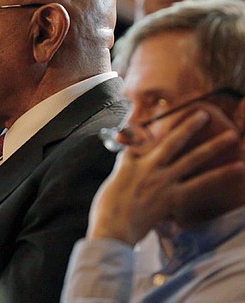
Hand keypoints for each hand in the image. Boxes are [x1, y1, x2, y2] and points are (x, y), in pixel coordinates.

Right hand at [87, 107, 244, 245]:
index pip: (141, 137)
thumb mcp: (113, 182)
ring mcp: (162, 181)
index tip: (160, 109)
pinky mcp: (172, 198)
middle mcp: (147, 167)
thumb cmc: (106, 209)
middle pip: (171, 142)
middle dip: (188, 126)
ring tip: (231, 136)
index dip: (151, 122)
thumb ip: (126, 167)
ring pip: (191, 159)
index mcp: (129, 161)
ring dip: (212, 146)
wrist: (112, 228)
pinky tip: (237, 167)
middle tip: (204, 113)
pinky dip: (220, 175)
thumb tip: (133, 159)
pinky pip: (201, 184)